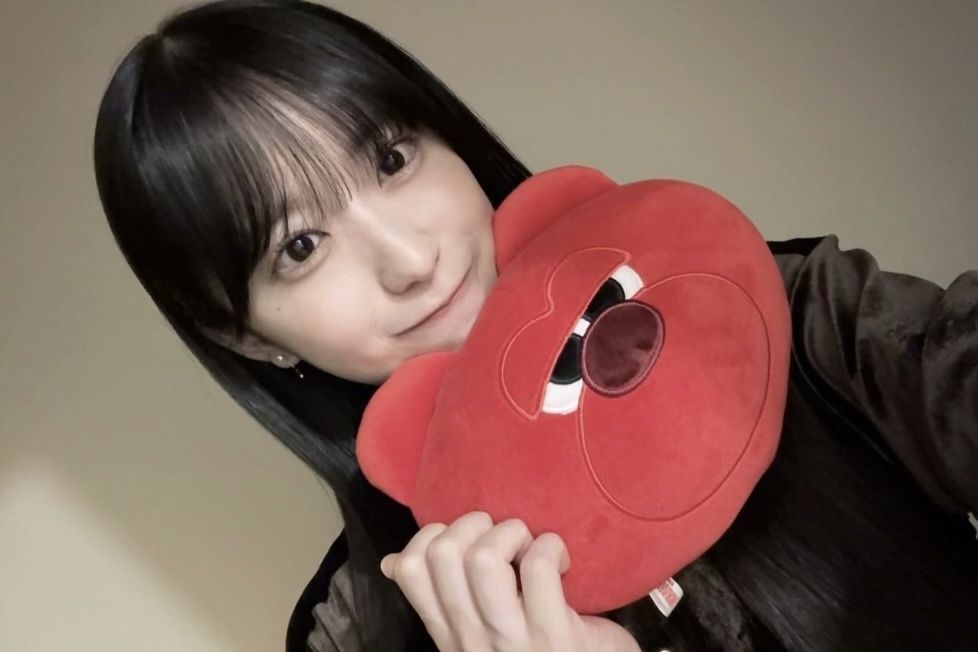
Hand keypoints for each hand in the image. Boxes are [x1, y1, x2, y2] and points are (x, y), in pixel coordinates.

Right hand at [380, 512, 639, 651]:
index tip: (467, 538)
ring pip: (483, 558)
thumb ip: (442, 599)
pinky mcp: (556, 637)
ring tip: (530, 546)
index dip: (432, 534)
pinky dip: (550, 547)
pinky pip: (538, 568)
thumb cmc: (536, 650)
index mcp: (449, 633)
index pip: (410, 569)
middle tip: (506, 538)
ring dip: (511, 532)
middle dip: (474, 523)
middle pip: (443, 554)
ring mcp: (511, 641)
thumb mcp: (480, 632)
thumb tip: (391, 561)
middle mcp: (471, 639)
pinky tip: (562, 560)